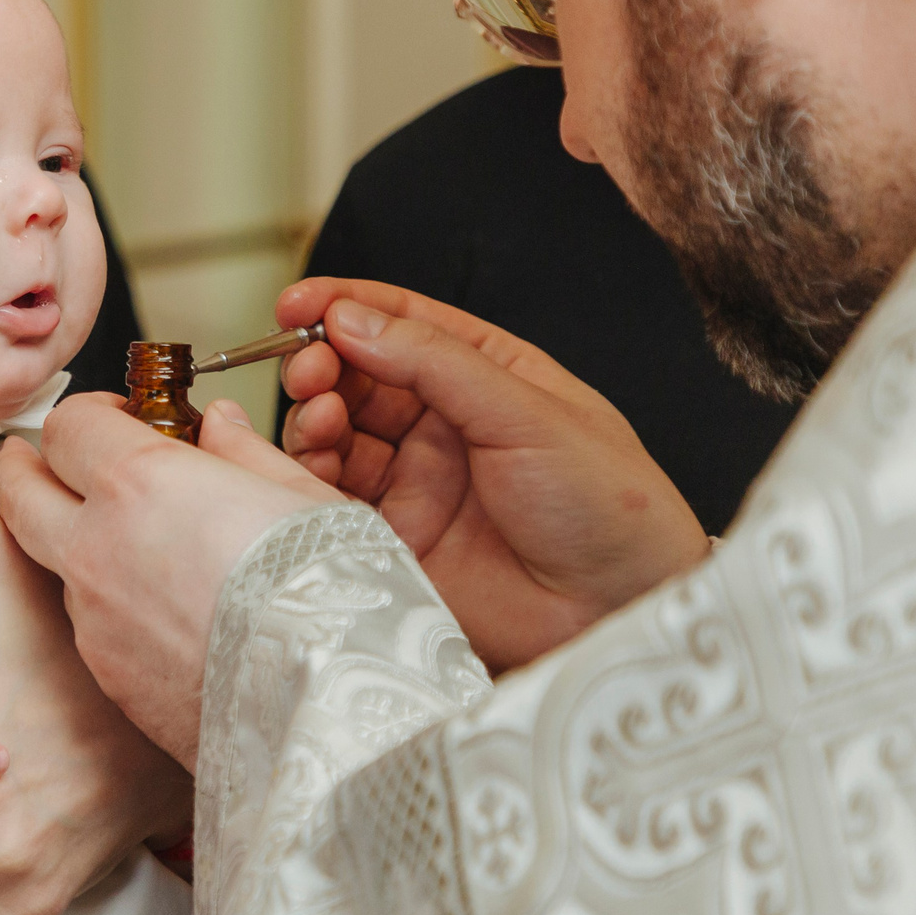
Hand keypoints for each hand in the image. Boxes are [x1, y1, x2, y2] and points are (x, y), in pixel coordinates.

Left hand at [0, 395, 337, 764]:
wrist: (329, 710)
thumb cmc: (330, 596)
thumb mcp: (304, 498)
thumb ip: (246, 453)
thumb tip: (220, 427)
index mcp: (138, 484)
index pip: (67, 426)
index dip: (90, 415)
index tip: (119, 419)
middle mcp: (96, 547)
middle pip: (18, 491)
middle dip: (27, 468)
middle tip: (54, 462)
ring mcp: (94, 618)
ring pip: (56, 563)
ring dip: (78, 543)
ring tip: (143, 547)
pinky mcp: (108, 676)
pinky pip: (92, 624)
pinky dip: (112, 606)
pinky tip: (167, 614)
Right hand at [277, 278, 708, 668]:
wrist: (619, 609)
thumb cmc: (607, 503)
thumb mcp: (527, 412)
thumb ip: (435, 362)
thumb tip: (353, 319)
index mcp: (486, 373)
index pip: (401, 322)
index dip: (344, 306)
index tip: (295, 305)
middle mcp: (444, 422)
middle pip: (358, 376)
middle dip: (322, 364)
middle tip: (308, 371)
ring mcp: (418, 480)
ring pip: (338, 434)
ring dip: (313, 419)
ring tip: (318, 421)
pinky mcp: (396, 537)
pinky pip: (334, 498)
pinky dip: (309, 476)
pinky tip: (314, 466)